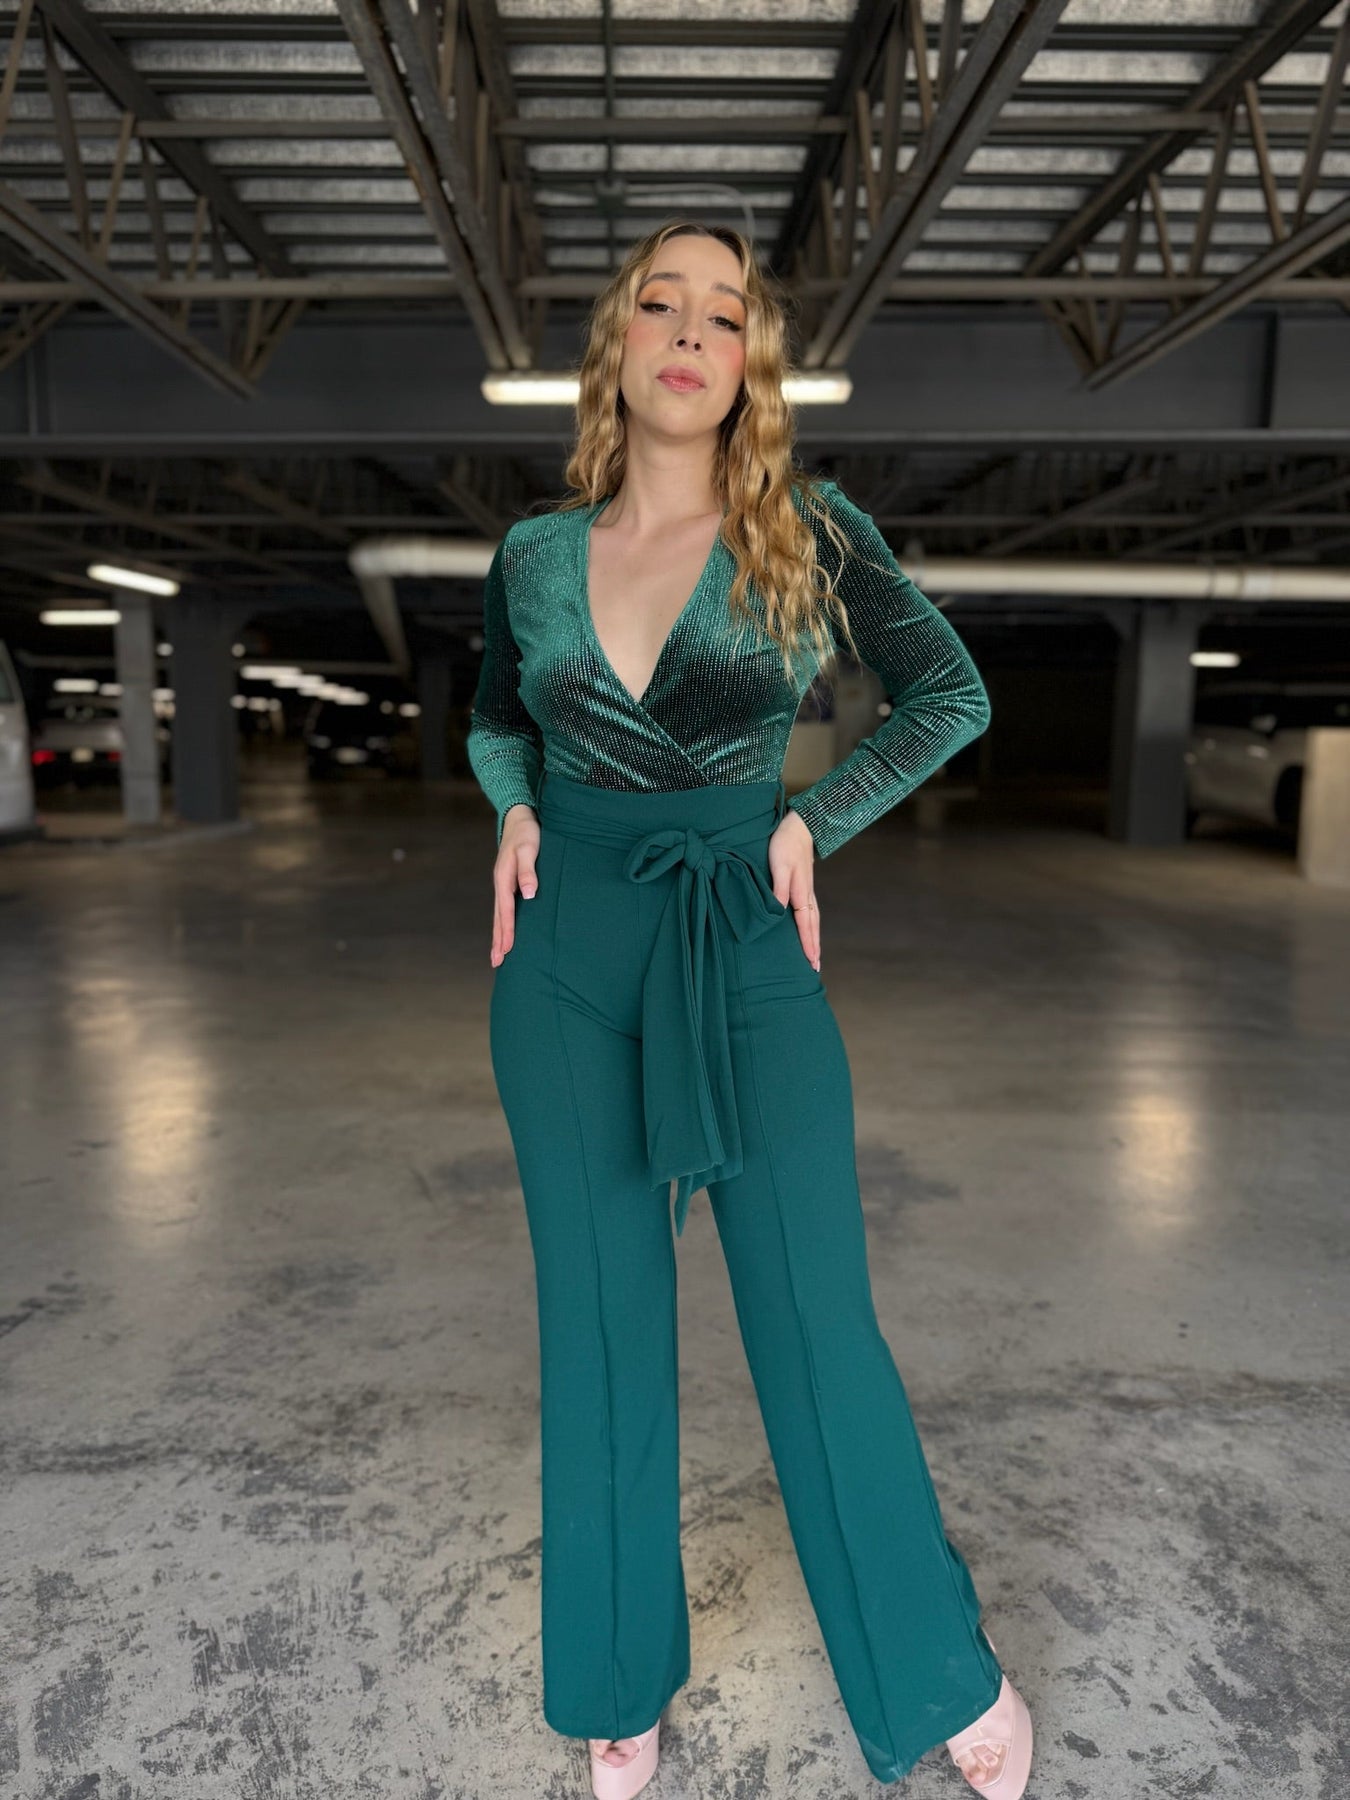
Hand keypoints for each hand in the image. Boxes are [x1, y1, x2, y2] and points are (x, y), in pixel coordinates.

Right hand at [490, 803, 539, 966]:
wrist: (519, 818)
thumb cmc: (526, 832)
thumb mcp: (529, 848)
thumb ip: (527, 871)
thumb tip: (528, 895)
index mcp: (504, 878)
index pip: (506, 910)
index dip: (507, 930)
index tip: (506, 950)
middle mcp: (501, 884)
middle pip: (498, 918)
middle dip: (498, 940)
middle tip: (497, 963)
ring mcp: (504, 885)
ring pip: (500, 915)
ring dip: (499, 935)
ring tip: (498, 955)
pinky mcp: (510, 883)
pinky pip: (506, 909)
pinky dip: (504, 923)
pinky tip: (507, 933)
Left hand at [768, 807, 820, 970]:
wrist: (798, 826)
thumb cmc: (784, 845)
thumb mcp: (779, 866)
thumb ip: (779, 889)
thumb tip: (778, 913)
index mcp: (800, 893)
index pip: (804, 925)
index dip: (807, 943)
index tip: (811, 961)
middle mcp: (807, 895)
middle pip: (812, 927)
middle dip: (814, 947)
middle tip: (815, 967)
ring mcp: (807, 891)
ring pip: (813, 921)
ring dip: (814, 939)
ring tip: (814, 955)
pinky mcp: (804, 886)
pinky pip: (810, 912)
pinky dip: (811, 926)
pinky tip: (809, 930)